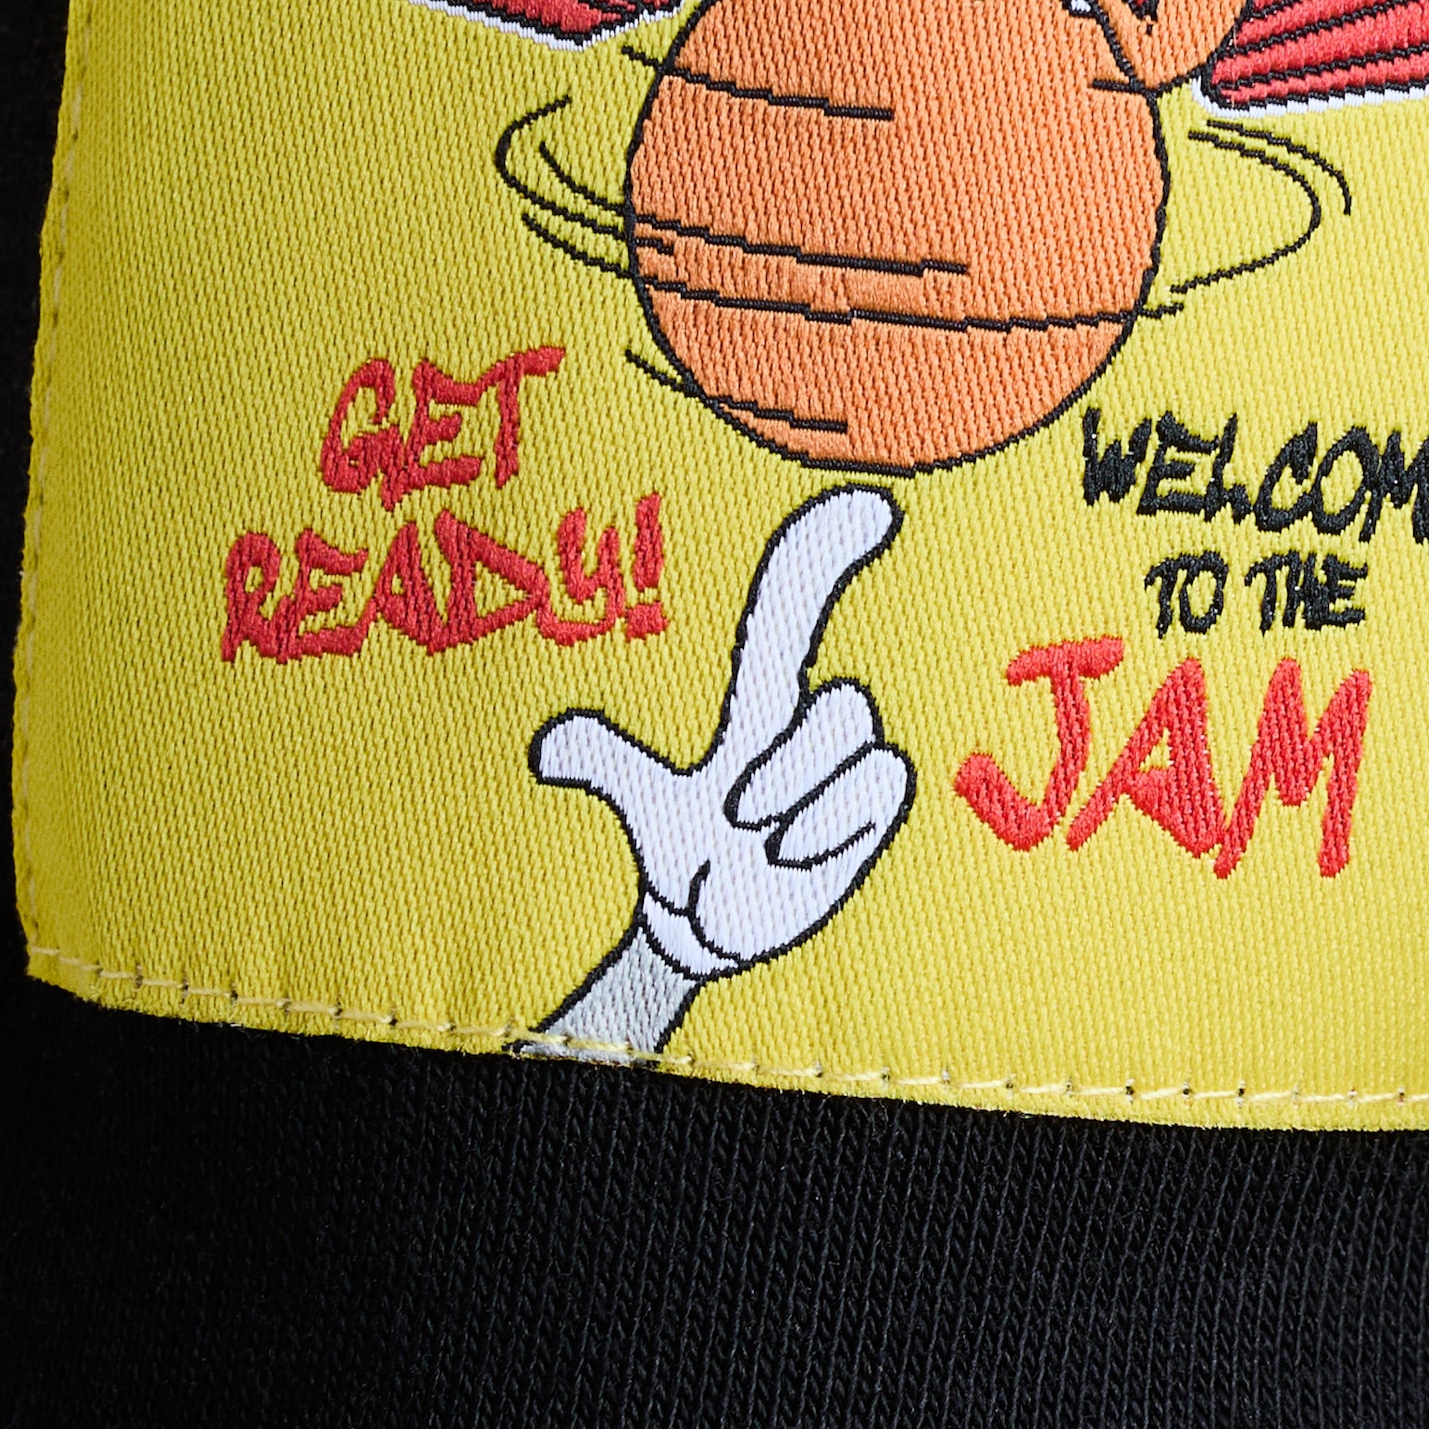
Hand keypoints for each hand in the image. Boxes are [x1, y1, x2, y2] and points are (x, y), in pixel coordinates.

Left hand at [530, 488, 911, 992]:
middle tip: (739, 814)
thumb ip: (604, 763)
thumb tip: (546, 751)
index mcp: (758, 703)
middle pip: (841, 706)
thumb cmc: (681, 846)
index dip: (825, 552)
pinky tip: (798, 855)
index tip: (870, 506)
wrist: (717, 922)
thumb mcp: (641, 802)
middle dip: (789, 769)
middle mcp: (812, 722)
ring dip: (803, 810)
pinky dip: (833, 829)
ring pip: (862, 750)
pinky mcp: (879, 803)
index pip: (793, 609)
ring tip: (765, 846)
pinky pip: (881, 788)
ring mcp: (851, 762)